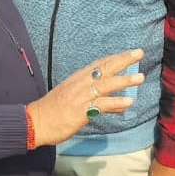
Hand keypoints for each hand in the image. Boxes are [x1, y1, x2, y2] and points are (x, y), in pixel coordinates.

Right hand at [26, 49, 143, 147]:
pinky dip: (115, 103)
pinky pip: (101, 105)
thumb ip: (98, 102)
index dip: (115, 57)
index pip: (99, 64)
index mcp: (77, 79)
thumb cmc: (53, 112)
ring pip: (105, 85)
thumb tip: (120, 105)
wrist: (34, 122)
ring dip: (124, 80)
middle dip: (123, 60)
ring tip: (140, 78)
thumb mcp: (74, 101)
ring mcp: (80, 97)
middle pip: (104, 68)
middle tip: (139, 53)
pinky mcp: (80, 111)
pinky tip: (128, 102)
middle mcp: (80, 84)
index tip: (130, 53)